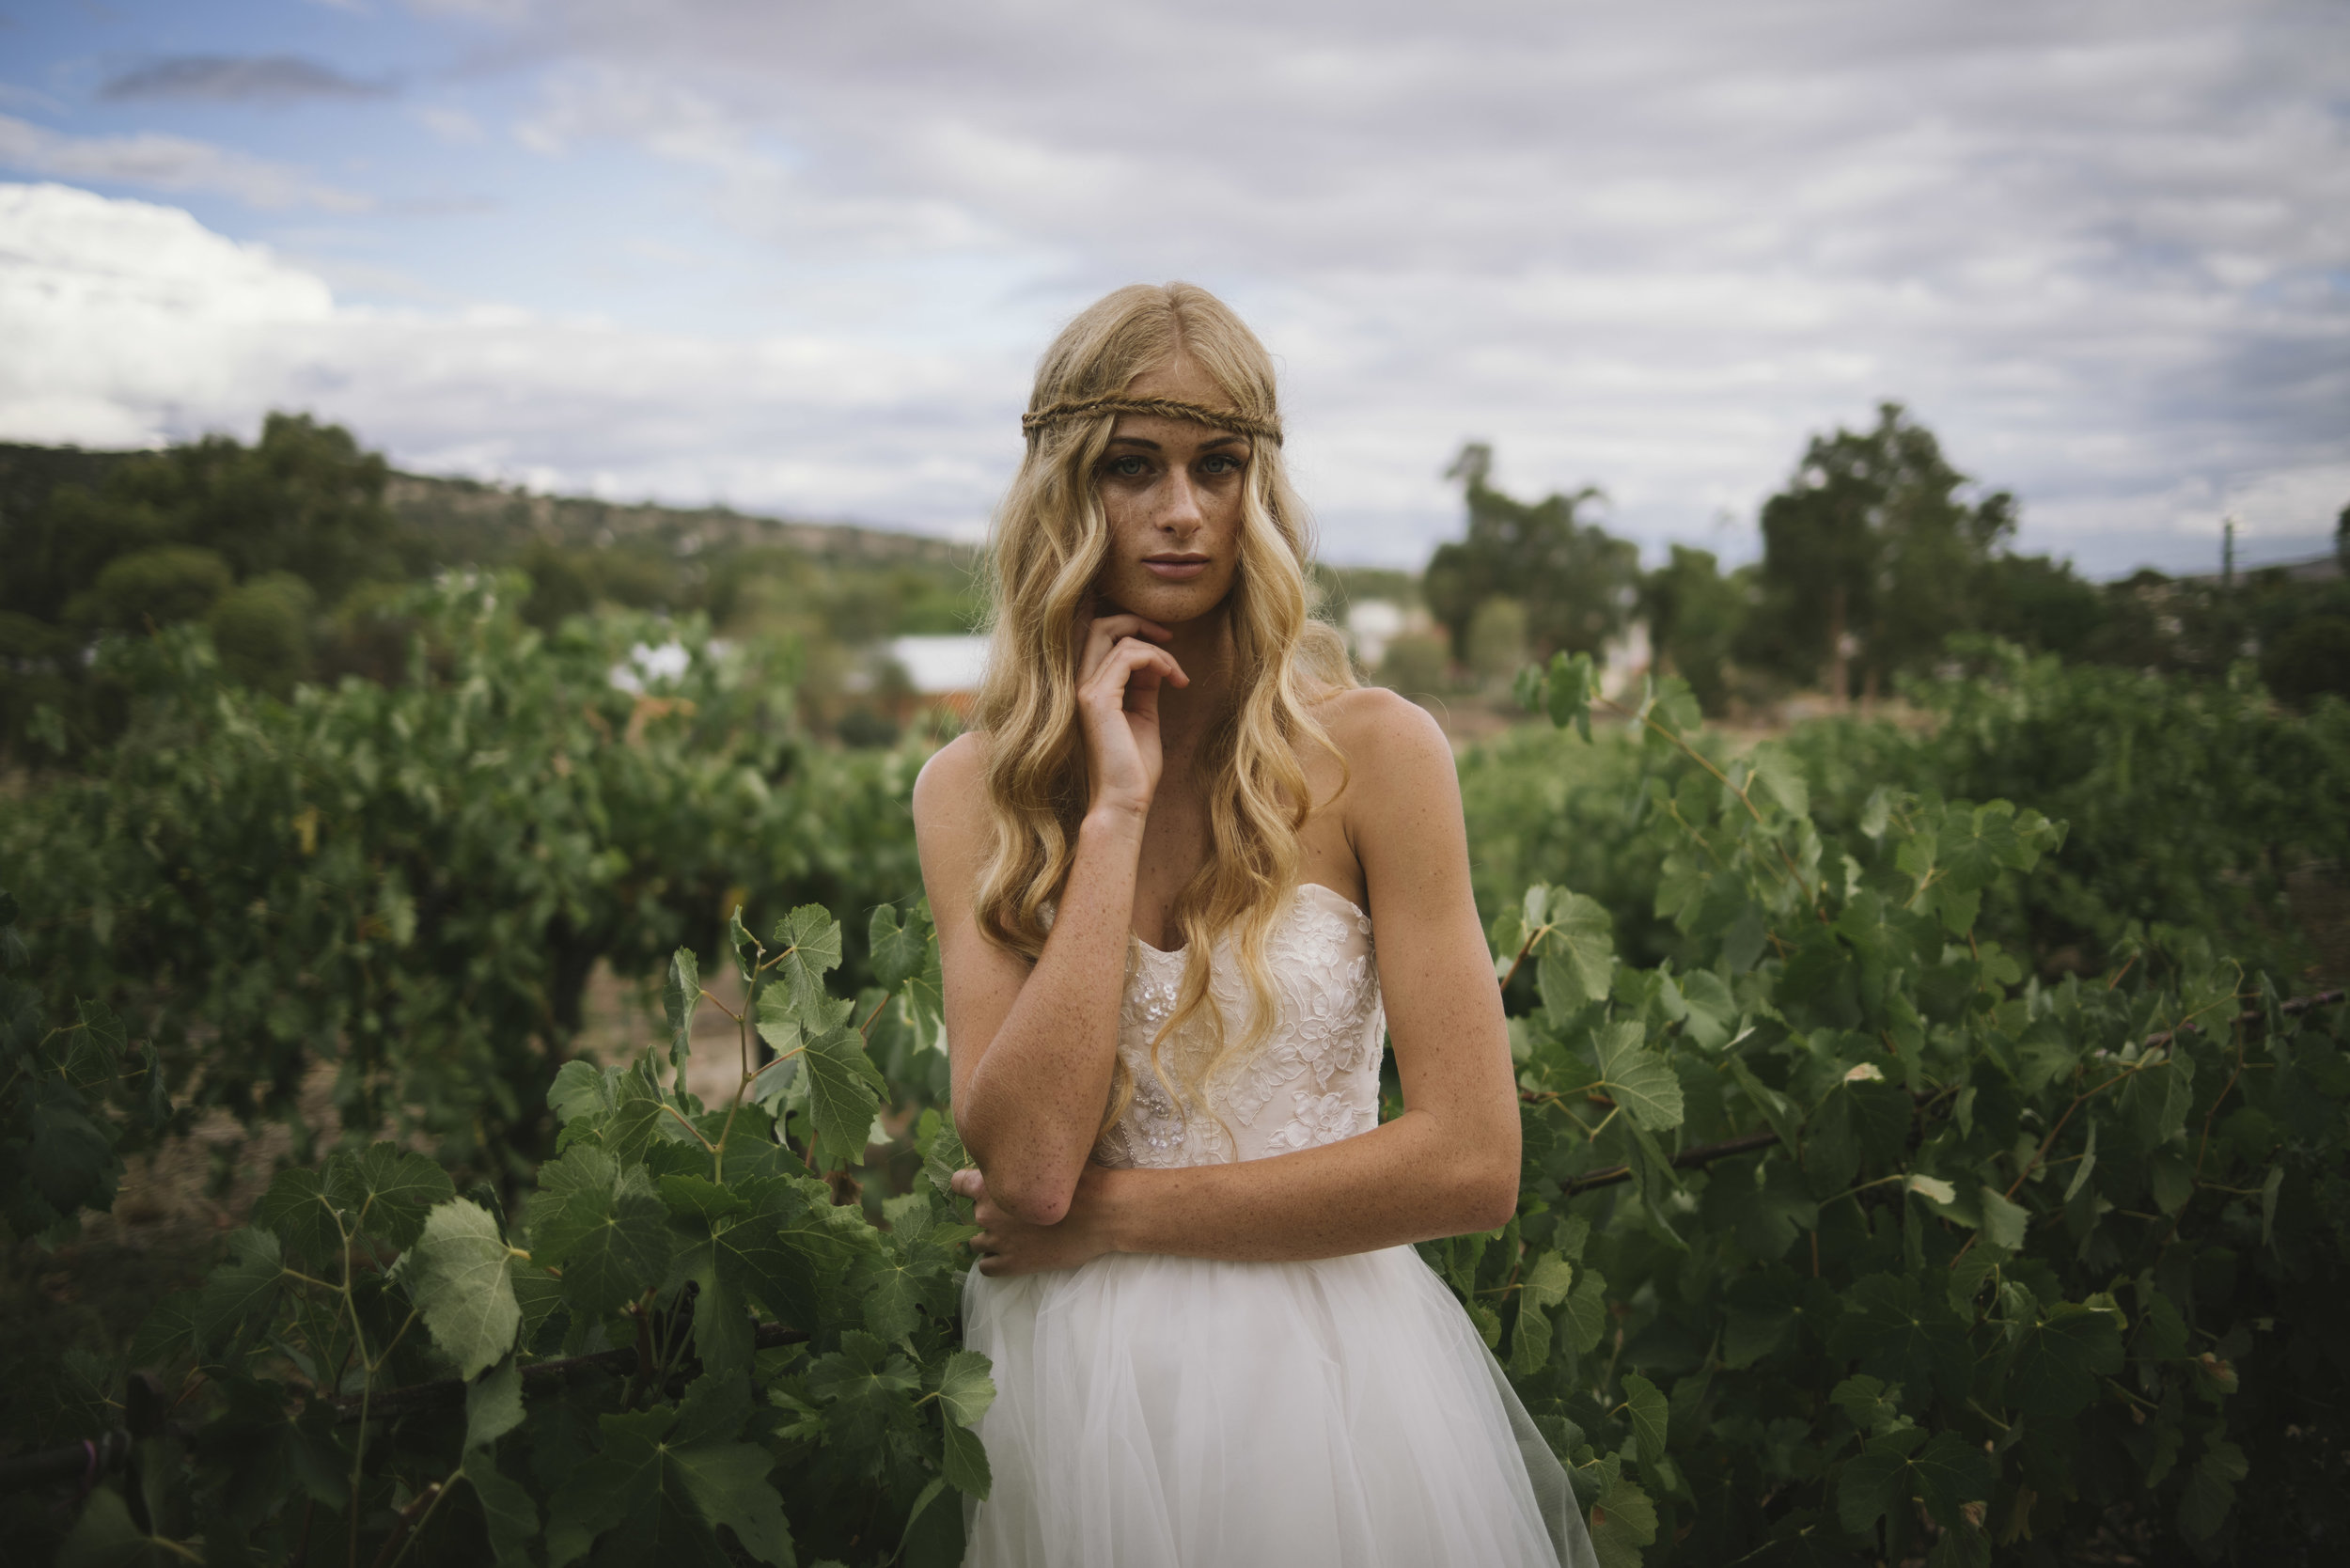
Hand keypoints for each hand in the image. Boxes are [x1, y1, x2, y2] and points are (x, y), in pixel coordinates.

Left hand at [952, 1166, 1119, 1276]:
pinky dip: (995, 1262)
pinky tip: (1013, 1254)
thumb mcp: (1049, 1159)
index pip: (957, 1183)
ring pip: (976, 1243)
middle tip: (1011, 1214)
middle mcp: (987, 1212)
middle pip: (969, 1215)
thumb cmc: (1082, 1180)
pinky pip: (986, 1267)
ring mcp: (998, 1241)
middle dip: (987, 1214)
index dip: (968, 1186)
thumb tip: (1021, 1147)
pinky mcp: (1012, 1264)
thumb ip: (1024, 1159)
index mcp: (991, 1183)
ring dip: (990, 1239)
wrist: (1104, 1213)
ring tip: (1014, 1235)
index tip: (981, 1189)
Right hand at [1073, 606, 1186, 821]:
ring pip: (1121, 640)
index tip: (1168, 647)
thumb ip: (1145, 687)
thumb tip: (1156, 662)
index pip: (1103, 639)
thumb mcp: (1144, 716)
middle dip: (1139, 622)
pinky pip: (1129, 656)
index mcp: (1090, 689)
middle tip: (1170, 638)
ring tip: (1179, 677)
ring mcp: (1086, 691)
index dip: (1136, 632)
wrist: (1124, 801)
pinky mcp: (1098, 699)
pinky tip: (1173, 679)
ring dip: (1159, 652)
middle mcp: (1081, 685)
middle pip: (1101, 626)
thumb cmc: (1135, 767)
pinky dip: (1156, 660)